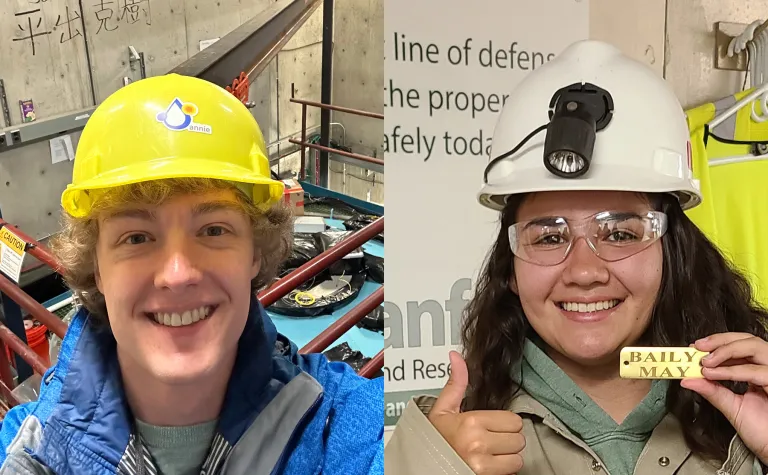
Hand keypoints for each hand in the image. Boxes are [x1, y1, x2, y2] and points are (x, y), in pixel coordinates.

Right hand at [427, 351, 525, 474]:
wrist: (421, 465)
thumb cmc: (434, 439)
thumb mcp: (443, 409)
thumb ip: (456, 383)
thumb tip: (456, 357)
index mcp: (471, 422)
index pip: (513, 420)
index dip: (504, 424)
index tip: (492, 427)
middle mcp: (478, 443)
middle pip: (518, 439)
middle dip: (508, 440)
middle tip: (491, 441)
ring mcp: (482, 463)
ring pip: (517, 458)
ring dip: (508, 457)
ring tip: (490, 454)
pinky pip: (511, 472)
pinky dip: (504, 470)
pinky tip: (490, 465)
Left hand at [680, 333, 767, 463]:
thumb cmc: (763, 433)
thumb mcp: (731, 408)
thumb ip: (712, 391)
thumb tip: (688, 379)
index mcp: (759, 372)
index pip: (741, 347)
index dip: (719, 343)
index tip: (696, 347)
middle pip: (748, 340)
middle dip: (720, 341)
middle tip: (697, 348)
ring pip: (754, 347)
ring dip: (726, 351)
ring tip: (705, 361)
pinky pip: (756, 371)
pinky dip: (731, 371)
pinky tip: (713, 374)